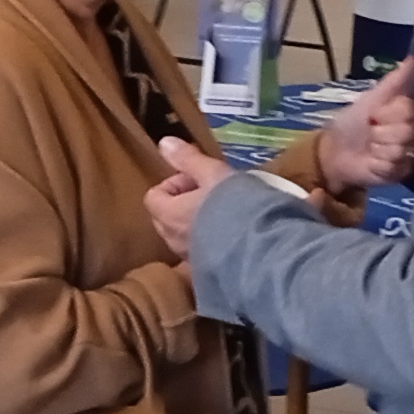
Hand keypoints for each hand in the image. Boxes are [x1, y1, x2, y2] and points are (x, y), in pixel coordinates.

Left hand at [144, 137, 222, 260]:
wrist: (259, 249)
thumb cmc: (233, 206)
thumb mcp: (212, 174)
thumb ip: (188, 159)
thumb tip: (164, 143)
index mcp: (169, 214)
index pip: (154, 196)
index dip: (173, 183)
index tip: (198, 179)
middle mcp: (173, 239)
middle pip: (164, 217)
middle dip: (181, 204)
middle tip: (210, 195)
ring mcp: (188, 257)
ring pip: (181, 236)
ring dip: (194, 224)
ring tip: (222, 215)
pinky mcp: (206, 270)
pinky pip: (198, 252)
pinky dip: (206, 242)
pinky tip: (230, 236)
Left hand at [318, 58, 413, 190]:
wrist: (336, 151)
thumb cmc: (353, 122)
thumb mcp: (372, 98)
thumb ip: (394, 81)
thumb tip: (413, 58)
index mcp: (411, 110)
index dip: (401, 111)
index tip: (381, 112)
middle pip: (411, 129)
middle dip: (385, 129)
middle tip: (372, 128)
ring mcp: (412, 152)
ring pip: (403, 147)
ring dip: (380, 145)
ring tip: (370, 144)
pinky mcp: (404, 171)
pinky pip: (398, 164)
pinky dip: (380, 162)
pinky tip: (372, 160)